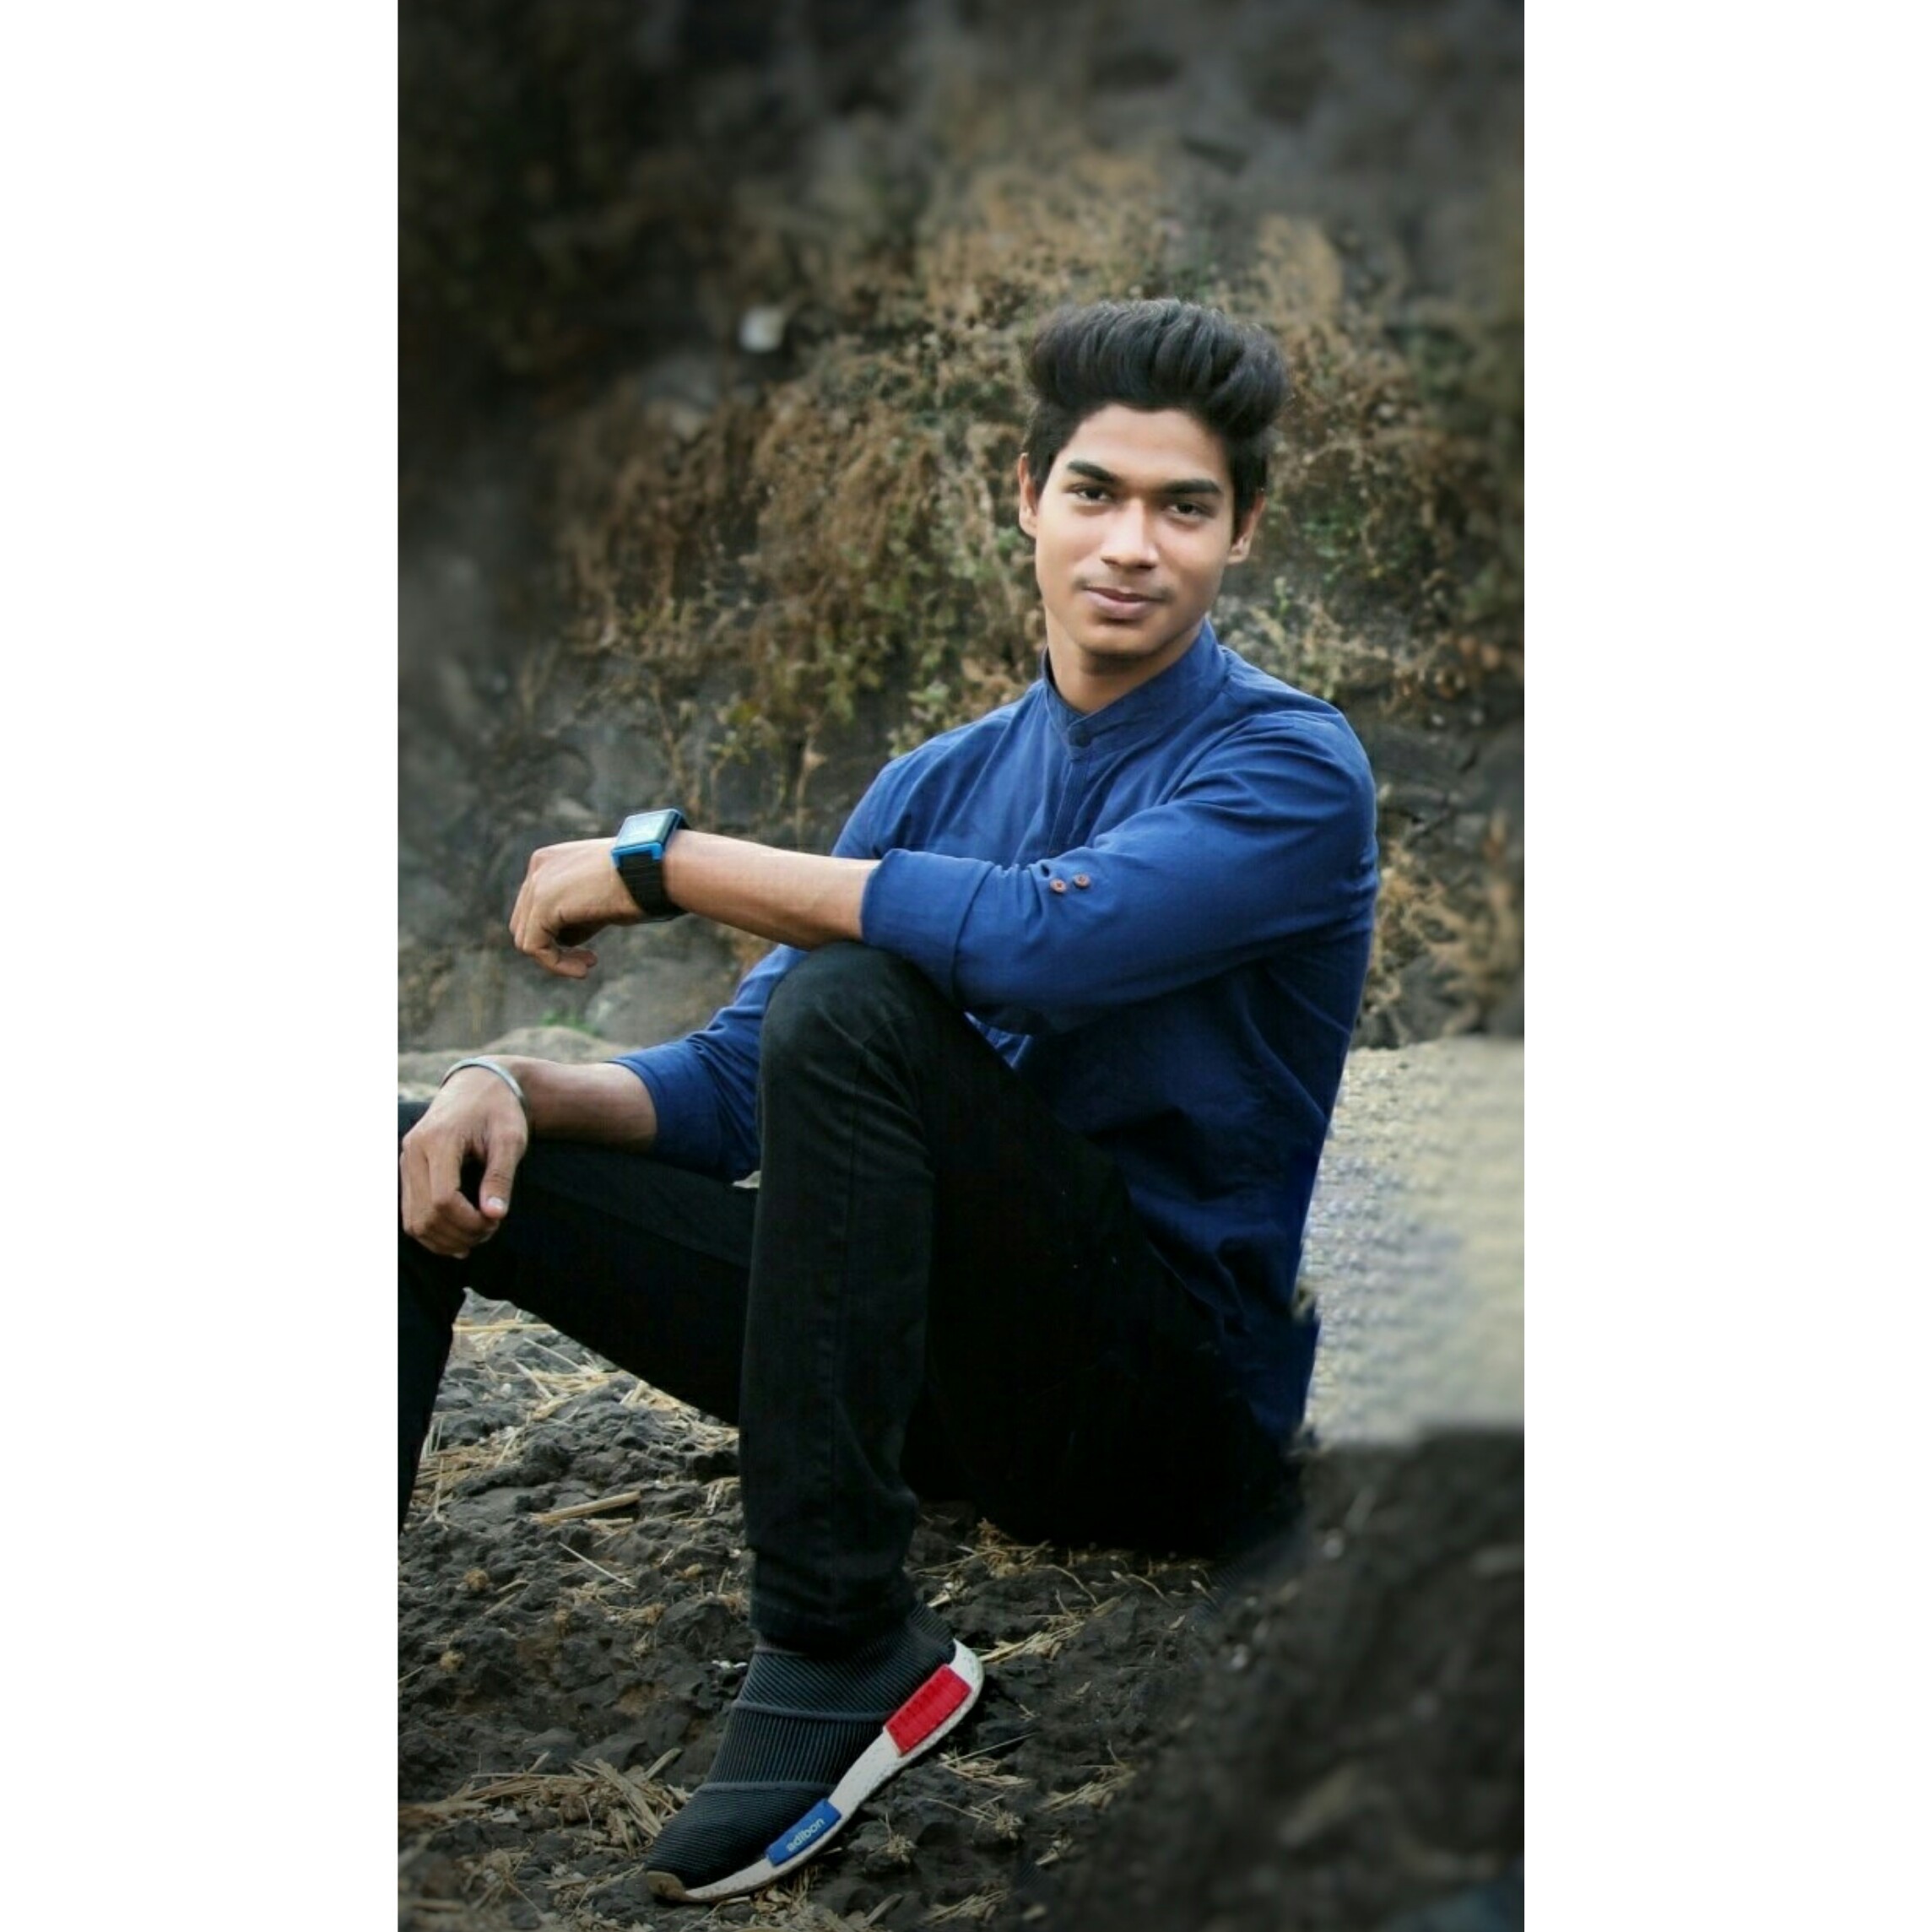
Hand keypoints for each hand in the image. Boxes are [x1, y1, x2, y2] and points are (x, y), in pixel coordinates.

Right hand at [400, 1069, 529, 1257]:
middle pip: (426, 1216)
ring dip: (445, 1239)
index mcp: (438, 1140)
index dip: (469, 1221)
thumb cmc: (499, 1111)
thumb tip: (494, 1215)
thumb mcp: (510, 1139)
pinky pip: (411, 1214)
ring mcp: (405, 1161)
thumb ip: (500, 1176)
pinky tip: (460, 1237)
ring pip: (413, 1221)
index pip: (443, 1199)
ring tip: (478, 1234)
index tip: (496, 1221)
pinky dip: (433, 1232)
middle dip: (460, 1234)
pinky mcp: (407, 1170)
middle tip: (490, 1230)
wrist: (479, 1086)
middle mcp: (413, 1151)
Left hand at [509, 838, 640, 976]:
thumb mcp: (600, 899)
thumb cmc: (640, 883)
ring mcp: (538, 884)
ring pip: (526, 937)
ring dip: (555, 959)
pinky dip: (555, 964)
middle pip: (526, 922)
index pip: (536, 907)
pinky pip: (534, 947)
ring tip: (586, 966)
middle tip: (589, 961)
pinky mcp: (543, 905)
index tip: (590, 952)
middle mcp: (538, 867)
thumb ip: (576, 914)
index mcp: (550, 860)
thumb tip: (565, 941)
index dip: (559, 935)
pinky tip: (583, 970)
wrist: (655, 871)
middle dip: (554, 947)